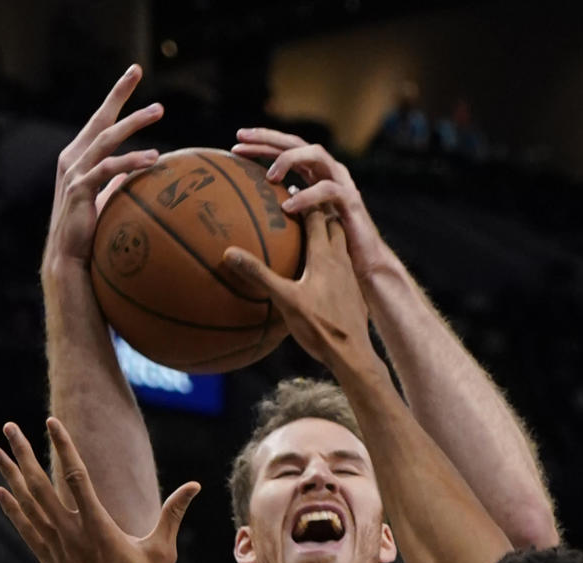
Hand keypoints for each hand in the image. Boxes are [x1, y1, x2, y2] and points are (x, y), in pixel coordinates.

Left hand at [0, 418, 198, 562]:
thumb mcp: (163, 551)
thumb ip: (173, 514)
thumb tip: (194, 485)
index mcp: (99, 527)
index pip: (77, 476)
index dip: (64, 447)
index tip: (51, 423)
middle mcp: (72, 534)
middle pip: (41, 485)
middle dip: (23, 454)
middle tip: (8, 428)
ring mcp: (58, 549)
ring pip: (28, 505)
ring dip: (11, 476)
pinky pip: (26, 530)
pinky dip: (13, 510)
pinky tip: (0, 493)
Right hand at [42, 64, 162, 271]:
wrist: (68, 258)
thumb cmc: (87, 231)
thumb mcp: (102, 198)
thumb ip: (113, 181)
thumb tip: (131, 173)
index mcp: (78, 157)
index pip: (100, 120)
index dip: (116, 97)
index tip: (133, 73)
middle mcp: (73, 158)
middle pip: (100, 118)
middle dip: (118, 93)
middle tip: (137, 71)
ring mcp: (74, 172)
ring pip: (106, 138)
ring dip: (133, 122)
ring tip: (158, 111)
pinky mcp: (79, 189)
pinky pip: (108, 168)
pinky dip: (131, 161)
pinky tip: (153, 158)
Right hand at [221, 210, 379, 376]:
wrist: (353, 354)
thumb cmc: (320, 327)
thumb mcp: (285, 300)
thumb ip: (259, 275)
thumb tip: (229, 253)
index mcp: (325, 255)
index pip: (316, 214)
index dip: (302, 199)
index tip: (287, 188)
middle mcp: (341, 260)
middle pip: (332, 222)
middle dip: (318, 208)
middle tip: (300, 202)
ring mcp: (349, 276)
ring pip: (340, 243)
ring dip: (326, 232)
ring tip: (309, 232)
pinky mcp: (353, 293)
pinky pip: (342, 266)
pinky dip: (330, 258)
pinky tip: (319, 272)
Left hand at [231, 128, 388, 282]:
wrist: (365, 266)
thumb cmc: (329, 251)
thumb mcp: (299, 229)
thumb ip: (281, 216)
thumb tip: (249, 219)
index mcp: (315, 175)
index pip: (286, 149)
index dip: (262, 144)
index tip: (235, 146)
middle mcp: (329, 172)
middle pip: (296, 142)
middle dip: (268, 138)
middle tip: (241, 139)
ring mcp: (342, 183)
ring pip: (316, 154)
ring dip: (289, 160)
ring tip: (268, 177)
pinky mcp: (352, 201)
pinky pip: (327, 190)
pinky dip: (307, 196)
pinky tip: (288, 207)